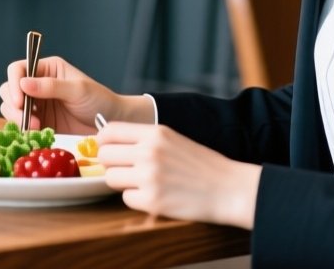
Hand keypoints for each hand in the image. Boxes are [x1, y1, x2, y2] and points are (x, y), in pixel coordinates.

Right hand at [0, 55, 149, 134]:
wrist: (111, 123)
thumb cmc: (99, 100)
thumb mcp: (77, 90)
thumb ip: (51, 86)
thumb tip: (23, 83)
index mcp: (47, 69)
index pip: (18, 69)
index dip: (14, 83)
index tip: (19, 101)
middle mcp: (37, 84)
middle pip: (9, 89)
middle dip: (14, 105)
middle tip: (28, 120)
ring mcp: (37, 104)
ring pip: (11, 107)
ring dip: (17, 118)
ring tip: (36, 128)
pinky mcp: (38, 122)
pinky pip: (21, 124)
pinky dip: (23, 129)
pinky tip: (35, 134)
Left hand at [96, 120, 260, 228]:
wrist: (229, 189)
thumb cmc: (201, 164)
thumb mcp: (173, 139)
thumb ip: (144, 138)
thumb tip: (109, 142)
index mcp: (155, 133)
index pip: (109, 131)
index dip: (103, 141)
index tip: (108, 149)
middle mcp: (149, 152)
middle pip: (104, 156)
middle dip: (111, 164)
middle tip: (124, 169)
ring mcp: (150, 177)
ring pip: (111, 178)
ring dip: (122, 183)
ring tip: (142, 183)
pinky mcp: (153, 202)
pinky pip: (125, 199)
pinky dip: (136, 199)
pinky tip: (154, 196)